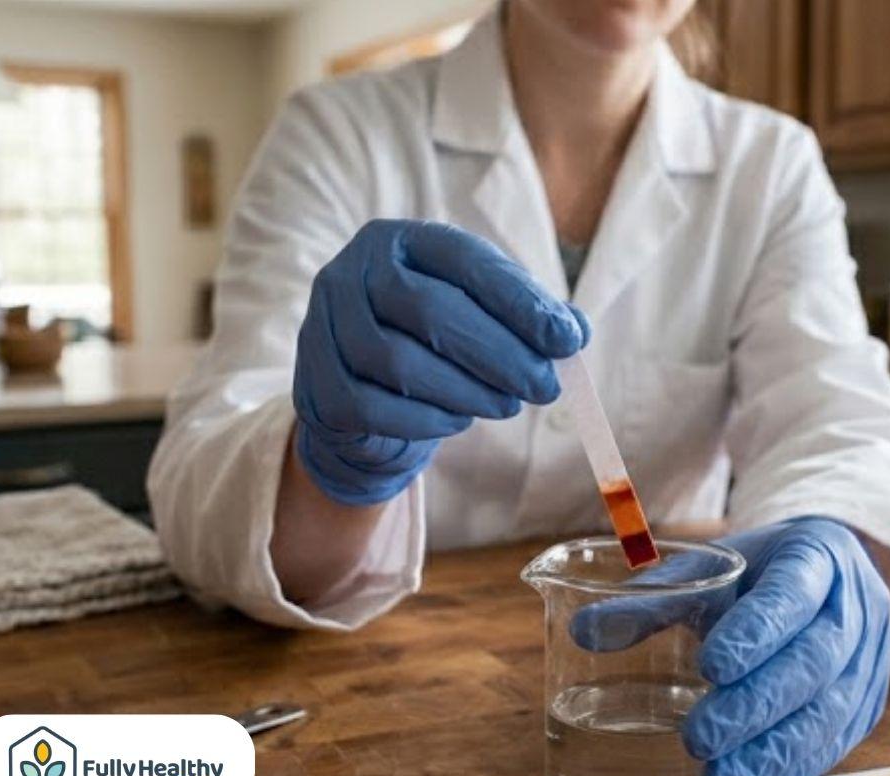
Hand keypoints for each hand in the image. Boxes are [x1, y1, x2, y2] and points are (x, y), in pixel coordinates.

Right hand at [293, 220, 587, 504]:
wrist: (361, 394)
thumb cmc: (433, 342)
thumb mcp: (483, 315)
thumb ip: (528, 317)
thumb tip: (573, 332)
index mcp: (401, 240)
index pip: (464, 261)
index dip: (519, 302)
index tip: (567, 341)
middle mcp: (354, 272)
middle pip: (430, 311)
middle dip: (499, 354)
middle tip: (544, 386)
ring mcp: (325, 325)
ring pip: (399, 362)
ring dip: (466, 390)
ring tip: (506, 405)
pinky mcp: (316, 382)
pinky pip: (372, 406)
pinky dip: (426, 419)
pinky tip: (458, 420)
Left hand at [571, 518, 889, 775]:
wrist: (829, 579)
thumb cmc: (758, 575)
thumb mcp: (710, 569)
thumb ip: (650, 600)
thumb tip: (581, 630)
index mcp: (819, 557)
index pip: (792, 595)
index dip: (756, 632)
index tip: (709, 667)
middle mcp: (855, 608)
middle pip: (813, 661)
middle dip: (755, 705)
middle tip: (696, 737)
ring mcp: (868, 661)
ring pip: (828, 711)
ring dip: (771, 751)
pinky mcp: (865, 707)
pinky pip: (833, 744)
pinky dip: (787, 770)